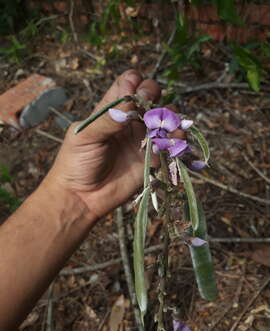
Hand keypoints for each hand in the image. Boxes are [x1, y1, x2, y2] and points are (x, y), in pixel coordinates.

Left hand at [45, 70, 160, 219]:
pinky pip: (169, 145)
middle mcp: (129, 122)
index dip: (135, 82)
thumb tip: (130, 96)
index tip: (136, 88)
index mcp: (111, 112)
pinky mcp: (151, 159)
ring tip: (167, 125)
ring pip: (164, 120)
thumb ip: (107, 117)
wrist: (81, 198)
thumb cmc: (76, 163)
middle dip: (154, 96)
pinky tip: (174, 142)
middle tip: (150, 106)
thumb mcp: (85, 136)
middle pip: (150, 98)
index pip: (128, 86)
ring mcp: (142, 140)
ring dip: (169, 118)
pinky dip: (176, 141)